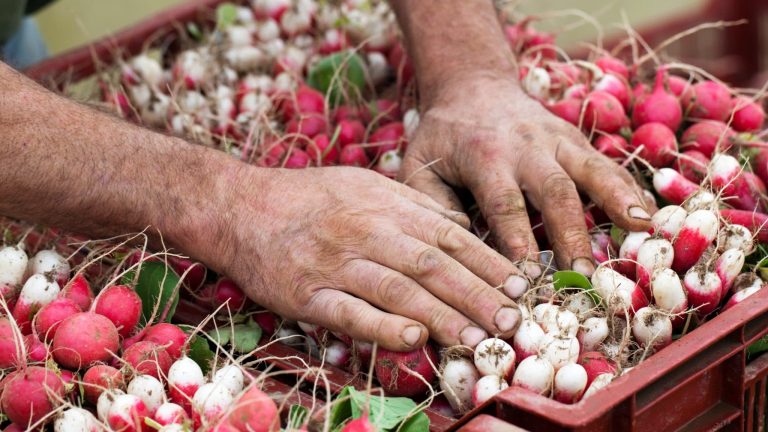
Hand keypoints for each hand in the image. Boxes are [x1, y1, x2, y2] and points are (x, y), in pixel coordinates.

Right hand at [209, 166, 525, 350]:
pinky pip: (348, 311)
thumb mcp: (364, 185)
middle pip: (432, 265)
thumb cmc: (308, 197)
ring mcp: (335, 262)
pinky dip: (381, 326)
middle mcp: (366, 231)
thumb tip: (460, 227)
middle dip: (477, 294)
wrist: (239, 205)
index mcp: (385, 205)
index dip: (487, 263)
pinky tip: (413, 341)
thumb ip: (413, 205)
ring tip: (478, 339)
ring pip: (398, 289)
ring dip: (442, 315)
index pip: (448, 236)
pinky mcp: (306, 292)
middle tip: (512, 322)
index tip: (520, 288)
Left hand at [399, 73, 652, 273]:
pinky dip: (629, 189)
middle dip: (571, 235)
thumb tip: (461, 241)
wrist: (472, 87)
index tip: (529, 278)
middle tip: (583, 276)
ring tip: (640, 233)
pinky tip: (649, 215)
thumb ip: (432, 203)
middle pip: (555, 192)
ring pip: (591, 171)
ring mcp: (557, 140)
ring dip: (617, 202)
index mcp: (484, 156)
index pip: (504, 204)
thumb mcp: (419, 164)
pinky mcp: (575, 140)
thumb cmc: (442, 138)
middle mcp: (526, 147)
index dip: (519, 242)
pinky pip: (606, 165)